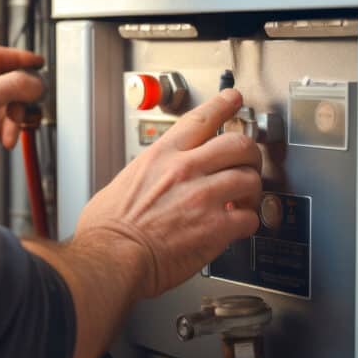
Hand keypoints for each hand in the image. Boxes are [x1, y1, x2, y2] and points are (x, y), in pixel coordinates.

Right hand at [75, 89, 261, 298]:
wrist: (111, 257)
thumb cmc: (107, 230)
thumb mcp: (120, 184)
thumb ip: (144, 177)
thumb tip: (147, 184)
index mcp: (161, 156)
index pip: (200, 119)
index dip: (222, 105)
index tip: (232, 99)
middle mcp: (185, 169)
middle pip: (237, 144)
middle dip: (248, 154)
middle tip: (247, 164)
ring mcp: (203, 196)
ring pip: (250, 178)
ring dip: (250, 191)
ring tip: (242, 202)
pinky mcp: (216, 226)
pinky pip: (249, 218)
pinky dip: (247, 223)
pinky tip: (236, 227)